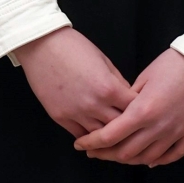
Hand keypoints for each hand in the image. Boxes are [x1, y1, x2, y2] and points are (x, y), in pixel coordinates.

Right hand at [16, 27, 132, 136]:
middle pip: (120, 127)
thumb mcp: (104, 60)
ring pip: (100, 136)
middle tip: (132, 128)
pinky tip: (95, 136)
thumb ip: (118, 82)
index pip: (134, 109)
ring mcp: (76, 113)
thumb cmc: (73, 47)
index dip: (141, 110)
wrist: (41, 45)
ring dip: (108, 136)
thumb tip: (126, 98)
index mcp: (109, 88)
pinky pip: (80, 135)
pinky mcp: (60, 117)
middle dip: (128, 127)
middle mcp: (94, 105)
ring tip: (115, 136)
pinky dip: (89, 137)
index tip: (143, 112)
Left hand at [74, 48, 183, 166]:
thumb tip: (116, 115)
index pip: (110, 136)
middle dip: (106, 154)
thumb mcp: (144, 78)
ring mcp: (176, 133)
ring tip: (117, 155)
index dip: (92, 143)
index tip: (81, 145)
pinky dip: (158, 161)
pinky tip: (147, 160)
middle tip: (95, 151)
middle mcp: (158, 127)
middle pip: (125, 152)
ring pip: (147, 158)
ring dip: (129, 160)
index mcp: (142, 111)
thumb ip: (127, 100)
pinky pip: (172, 156)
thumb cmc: (174, 64)